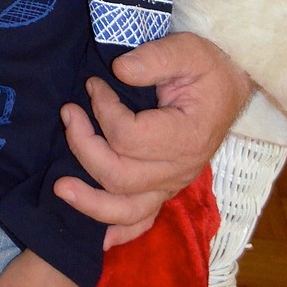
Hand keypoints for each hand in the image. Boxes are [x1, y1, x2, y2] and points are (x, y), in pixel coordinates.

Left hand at [54, 32, 252, 245]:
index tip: (93, 84)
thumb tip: (120, 70)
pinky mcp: (163, 189)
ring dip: (89, 201)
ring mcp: (170, 185)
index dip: (102, 110)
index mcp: (185, 136)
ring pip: (126, 210)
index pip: (129, 138)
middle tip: (68, 113)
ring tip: (59, 186)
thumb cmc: (205, 68)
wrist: (226, 86)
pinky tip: (94, 236)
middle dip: (83, 146)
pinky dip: (116, 230)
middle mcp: (178, 170)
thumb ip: (154, 58)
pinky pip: (140, 222)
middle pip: (119, 176)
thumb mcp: (186, 50)